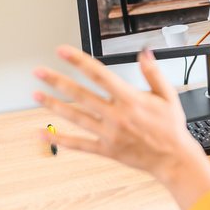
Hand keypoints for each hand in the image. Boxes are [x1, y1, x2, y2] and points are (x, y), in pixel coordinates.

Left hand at [33, 45, 209, 209]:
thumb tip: (144, 53)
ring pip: (75, 117)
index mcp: (131, 99)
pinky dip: (59, 140)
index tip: (63, 51)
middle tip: (39, 71)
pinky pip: (78, 144)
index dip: (79, 61)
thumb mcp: (168, 96)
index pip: (100, 75)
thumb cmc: (171, 127)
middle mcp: (116, 116)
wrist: (173, 158)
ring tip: (36, 95)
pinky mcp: (106, 149)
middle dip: (57, 81)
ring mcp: (108, 134)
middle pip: (81, 95)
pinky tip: (43, 134)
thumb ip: (154, 73)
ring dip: (53, 105)